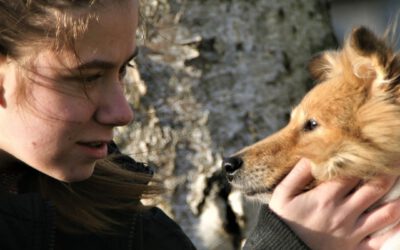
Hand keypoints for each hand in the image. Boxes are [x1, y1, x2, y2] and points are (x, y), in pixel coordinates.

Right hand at [269, 158, 399, 249]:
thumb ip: (298, 173)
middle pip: (375, 188)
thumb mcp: (283, 194)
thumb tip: (312, 155)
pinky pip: (383, 241)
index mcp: (326, 197)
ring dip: (399, 198)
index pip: (353, 173)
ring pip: (386, 213)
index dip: (365, 159)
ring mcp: (353, 232)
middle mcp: (344, 213)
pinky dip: (396, 230)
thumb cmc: (283, 220)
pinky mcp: (355, 249)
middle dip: (389, 173)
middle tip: (396, 161)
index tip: (372, 149)